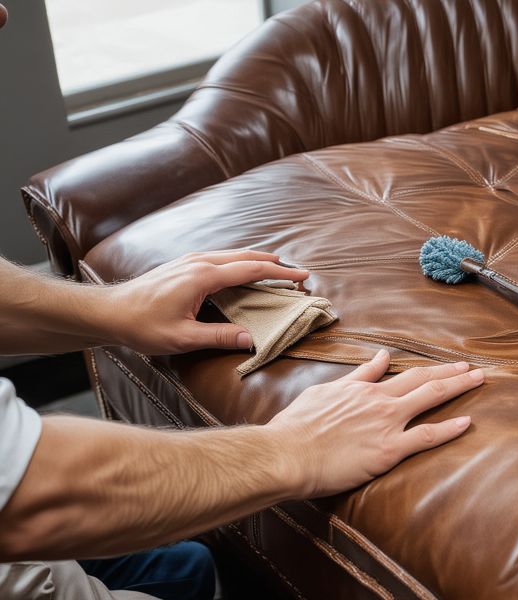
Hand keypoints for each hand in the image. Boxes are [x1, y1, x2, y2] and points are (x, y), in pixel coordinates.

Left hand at [104, 250, 308, 353]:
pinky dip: (240, 262)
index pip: (251, 270)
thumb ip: (219, 336)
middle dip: (273, 263)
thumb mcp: (183, 338)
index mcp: (203, 277)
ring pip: (233, 254)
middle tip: (296, 272)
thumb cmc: (142, 326)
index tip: (301, 277)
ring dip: (257, 261)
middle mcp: (199, 262)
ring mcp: (190, 260)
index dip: (279, 273)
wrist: (109, 312)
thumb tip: (252, 339)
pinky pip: (221, 258)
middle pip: (246, 256)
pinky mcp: (184, 264)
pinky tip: (243, 271)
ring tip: (276, 268)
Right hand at [268, 350, 483, 497]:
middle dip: (451, 373)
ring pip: (430, 399)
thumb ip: (356, 377)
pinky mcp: (387, 450)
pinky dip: (448, 429)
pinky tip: (467, 422)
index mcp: (362, 389)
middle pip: (423, 380)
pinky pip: (425, 437)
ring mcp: (385, 423)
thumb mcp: (324, 392)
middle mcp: (379, 401)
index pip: (403, 373)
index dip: (428, 369)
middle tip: (473, 368)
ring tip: (479, 380)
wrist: (286, 453)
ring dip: (457, 387)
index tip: (446, 366)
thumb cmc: (297, 426)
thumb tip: (378, 357)